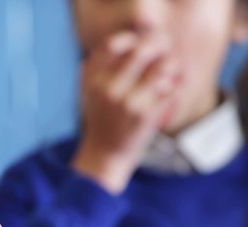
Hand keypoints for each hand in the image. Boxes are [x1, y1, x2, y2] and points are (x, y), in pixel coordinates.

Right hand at [72, 31, 180, 193]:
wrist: (104, 154)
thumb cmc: (102, 118)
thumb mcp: (91, 90)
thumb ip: (103, 65)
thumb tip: (132, 36)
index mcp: (92, 80)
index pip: (112, 44)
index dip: (130, 39)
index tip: (138, 44)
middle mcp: (107, 89)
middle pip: (142, 51)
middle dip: (159, 48)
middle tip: (163, 53)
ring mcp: (127, 102)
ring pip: (162, 68)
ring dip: (170, 69)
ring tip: (167, 75)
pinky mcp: (145, 116)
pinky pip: (170, 89)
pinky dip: (173, 89)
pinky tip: (167, 94)